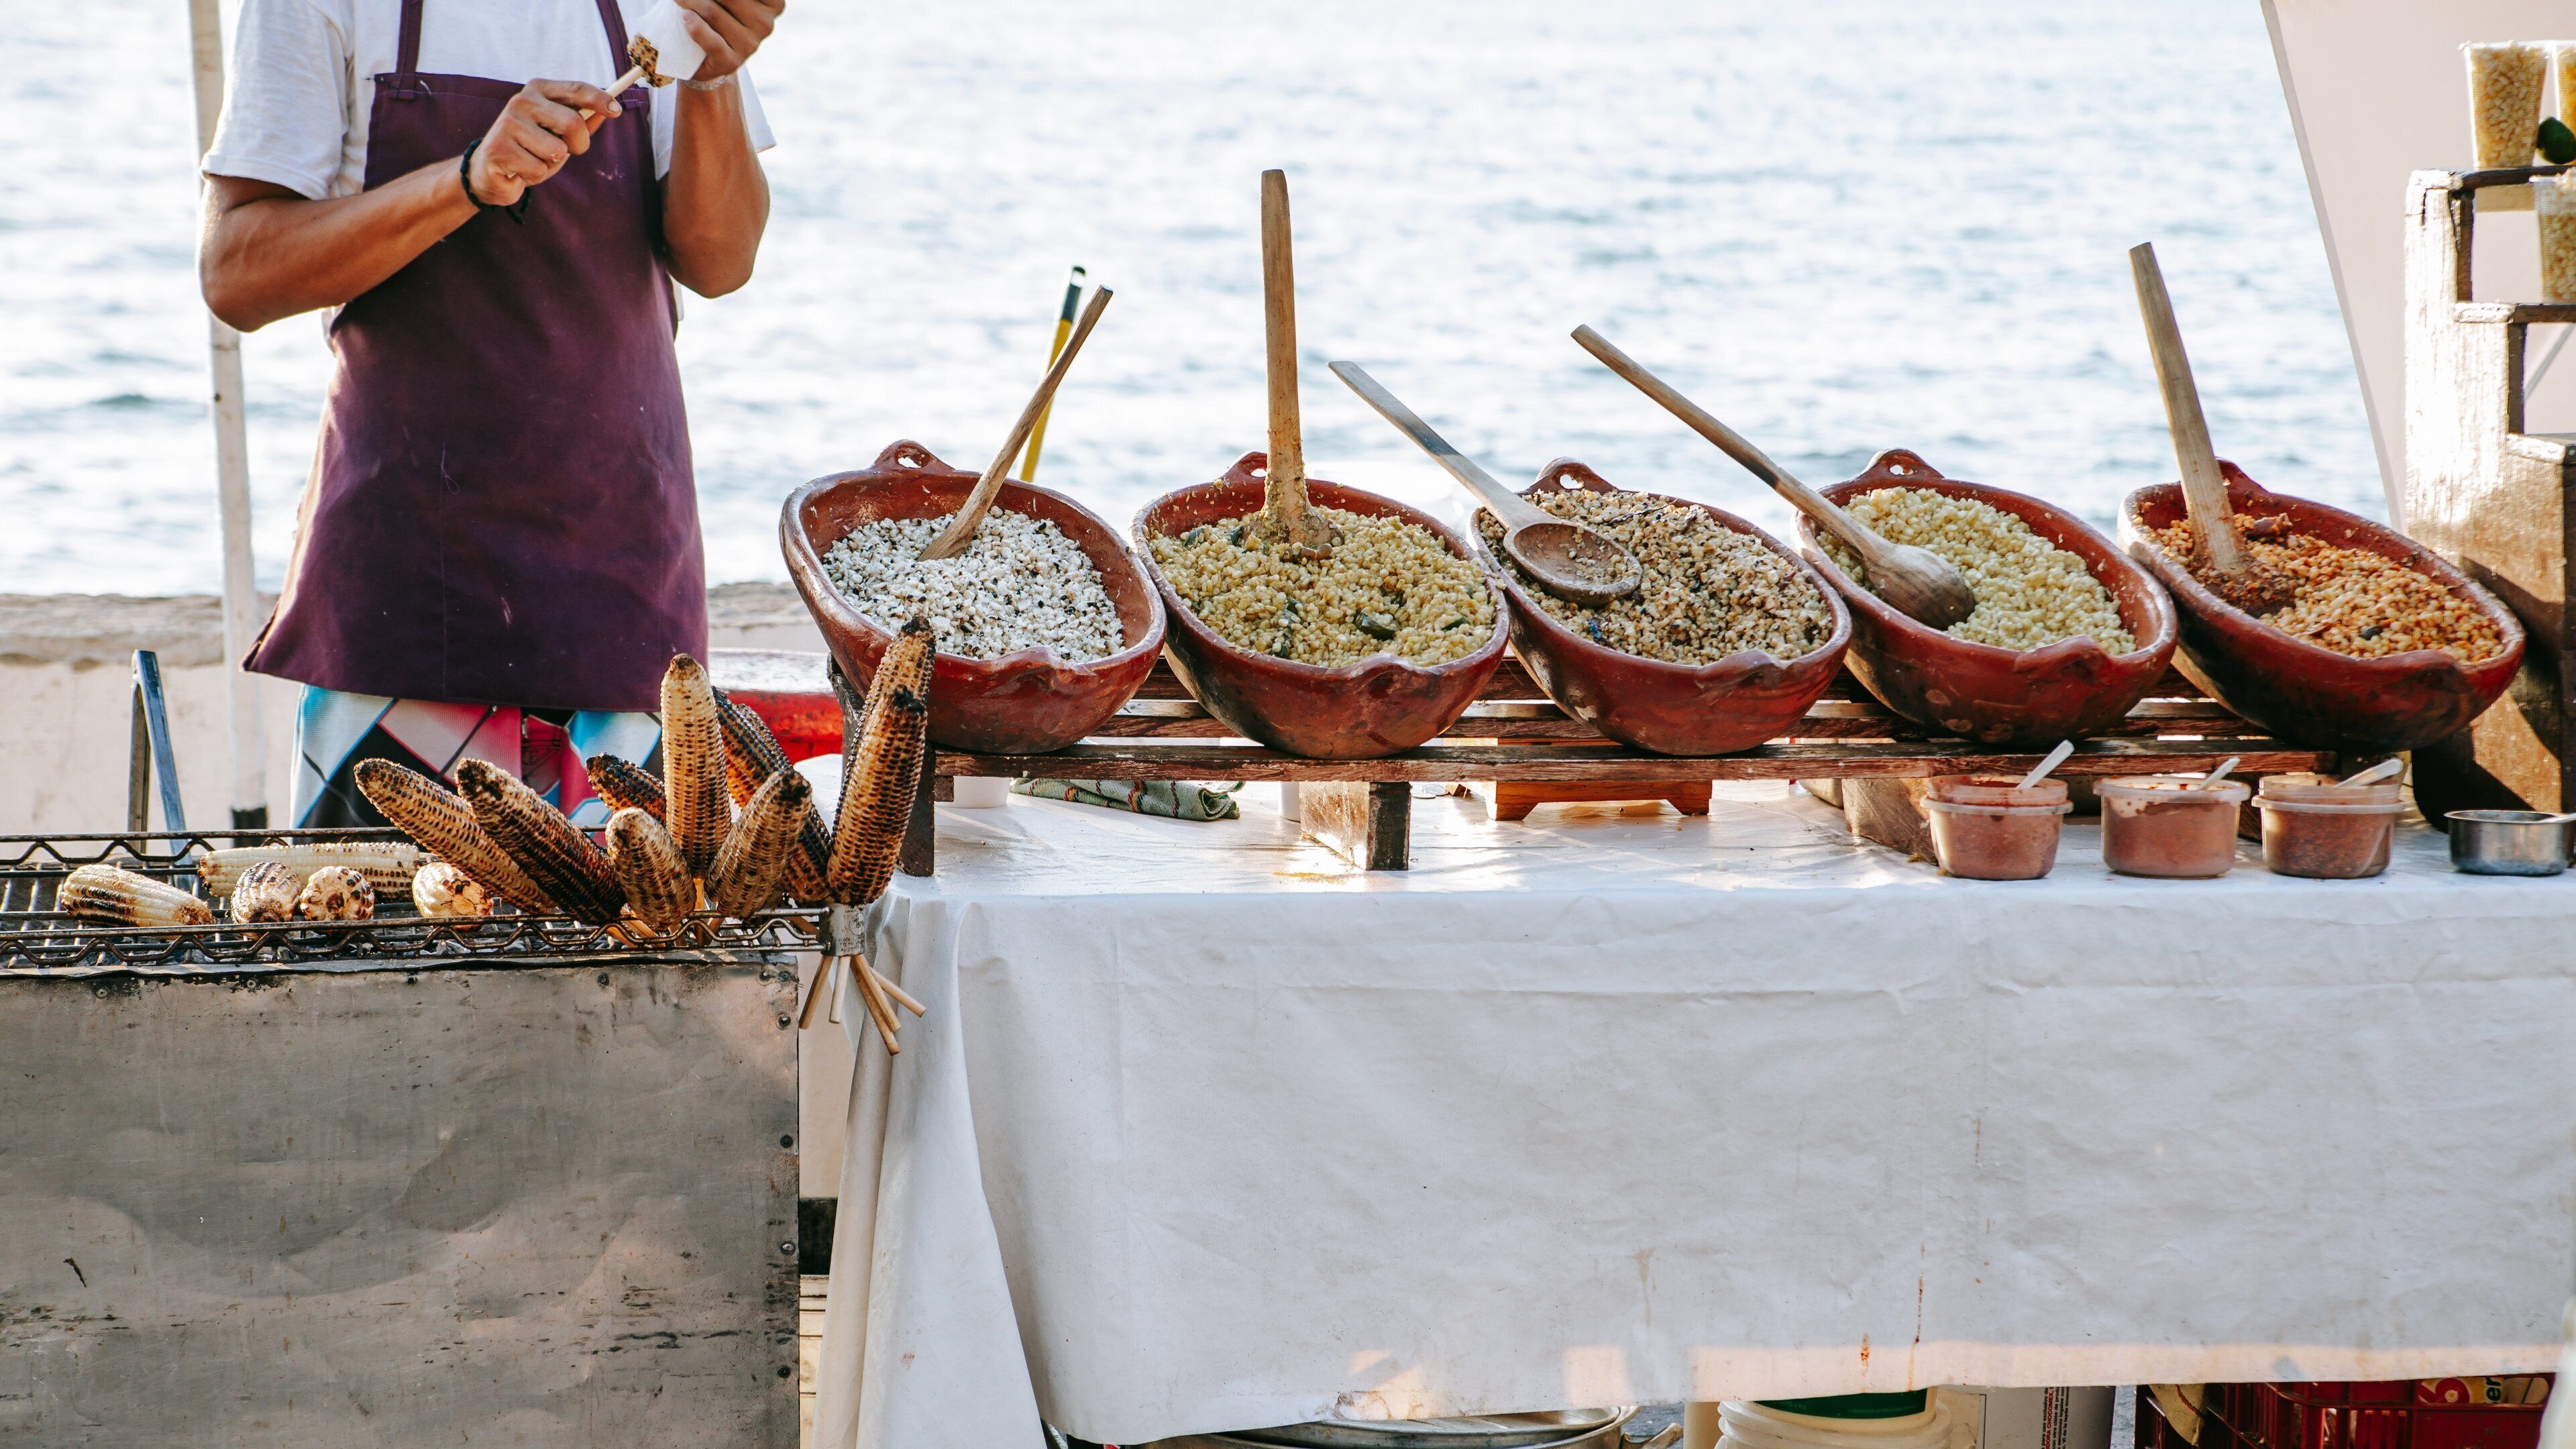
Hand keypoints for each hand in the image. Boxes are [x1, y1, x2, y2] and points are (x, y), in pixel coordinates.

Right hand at [464, 80, 622, 207]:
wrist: (489, 171)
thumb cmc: (531, 150)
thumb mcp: (560, 134)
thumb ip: (583, 122)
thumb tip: (610, 108)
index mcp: (538, 90)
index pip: (576, 89)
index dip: (599, 99)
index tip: (616, 111)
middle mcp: (522, 101)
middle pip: (573, 123)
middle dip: (579, 145)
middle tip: (564, 152)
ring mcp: (508, 123)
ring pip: (556, 151)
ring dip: (552, 164)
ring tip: (534, 159)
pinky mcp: (499, 147)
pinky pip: (539, 169)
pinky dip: (535, 175)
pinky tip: (519, 168)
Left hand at [673, 0, 782, 82]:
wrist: (705, 56)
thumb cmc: (717, 12)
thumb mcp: (729, 1)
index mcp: (773, 3)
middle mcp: (765, 23)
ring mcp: (750, 45)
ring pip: (712, 11)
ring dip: (687, 0)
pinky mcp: (731, 61)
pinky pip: (711, 40)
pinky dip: (695, 26)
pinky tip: (686, 17)